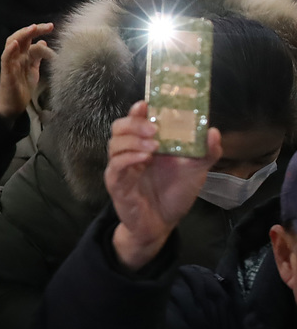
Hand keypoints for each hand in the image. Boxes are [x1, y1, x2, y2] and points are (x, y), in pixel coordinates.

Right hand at [0, 23, 52, 119]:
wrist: (13, 103)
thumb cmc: (22, 86)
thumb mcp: (33, 68)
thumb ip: (37, 56)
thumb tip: (43, 42)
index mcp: (23, 54)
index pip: (29, 37)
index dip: (39, 30)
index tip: (51, 26)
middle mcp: (16, 55)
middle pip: (22, 37)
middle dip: (34, 29)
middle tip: (48, 26)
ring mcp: (10, 62)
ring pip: (12, 43)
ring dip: (21, 34)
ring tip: (32, 28)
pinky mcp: (6, 71)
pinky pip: (5, 58)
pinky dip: (9, 50)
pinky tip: (16, 44)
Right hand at [106, 101, 221, 270]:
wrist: (162, 224)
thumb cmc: (175, 193)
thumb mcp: (196, 171)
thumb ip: (206, 152)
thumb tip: (213, 130)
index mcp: (146, 143)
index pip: (135, 120)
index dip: (138, 110)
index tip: (147, 104)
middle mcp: (130, 151)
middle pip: (119, 127)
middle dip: (134, 123)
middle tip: (154, 129)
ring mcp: (121, 167)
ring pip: (115, 143)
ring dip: (133, 141)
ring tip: (154, 147)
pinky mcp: (116, 183)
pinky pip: (116, 165)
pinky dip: (128, 158)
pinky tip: (145, 158)